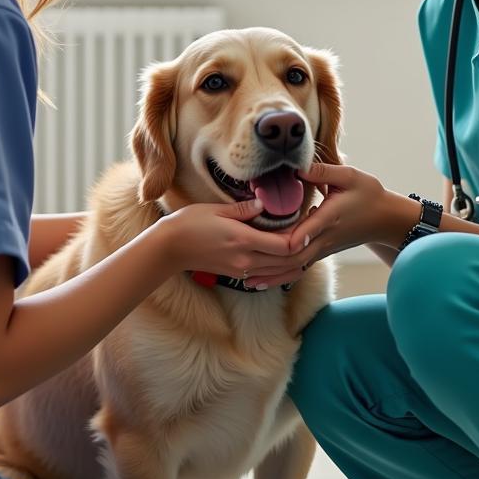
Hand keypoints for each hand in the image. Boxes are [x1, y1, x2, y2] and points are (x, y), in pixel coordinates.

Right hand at [156, 198, 297, 280]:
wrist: (169, 249)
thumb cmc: (190, 224)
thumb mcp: (217, 209)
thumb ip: (244, 208)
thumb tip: (264, 203)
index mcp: (243, 240)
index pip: (286, 246)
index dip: (300, 236)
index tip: (304, 221)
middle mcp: (246, 260)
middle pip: (287, 262)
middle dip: (301, 248)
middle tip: (308, 230)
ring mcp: (241, 270)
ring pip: (278, 271)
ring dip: (291, 259)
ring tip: (298, 240)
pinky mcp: (236, 274)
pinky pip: (265, 274)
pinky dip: (277, 266)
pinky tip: (279, 252)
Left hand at [243, 162, 390, 288]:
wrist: (385, 218)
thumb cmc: (368, 193)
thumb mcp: (349, 176)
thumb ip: (322, 171)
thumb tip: (296, 167)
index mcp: (330, 217)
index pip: (307, 232)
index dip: (288, 238)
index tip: (267, 241)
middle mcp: (324, 238)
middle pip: (294, 256)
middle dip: (268, 262)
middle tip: (240, 263)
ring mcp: (323, 249)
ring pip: (295, 267)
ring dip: (271, 274)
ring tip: (244, 279)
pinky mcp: (321, 253)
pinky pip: (299, 269)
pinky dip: (280, 276)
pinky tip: (262, 281)